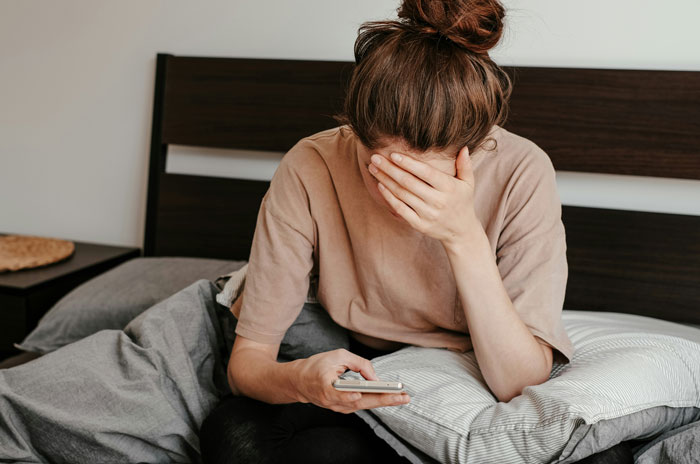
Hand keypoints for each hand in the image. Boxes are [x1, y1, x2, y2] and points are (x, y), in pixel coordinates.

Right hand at [294, 349, 410, 413]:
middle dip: (384, 400)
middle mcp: (332, 401)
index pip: (340, 393)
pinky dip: (376, 401)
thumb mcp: (337, 356)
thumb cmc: (317, 366)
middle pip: (361, 402)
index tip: (360, 394)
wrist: (299, 382)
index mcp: (325, 386)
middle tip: (403, 396)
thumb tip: (375, 377)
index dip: (350, 395)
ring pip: (364, 405)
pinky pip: (362, 405)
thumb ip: (358, 364)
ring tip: (402, 397)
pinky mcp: (343, 408)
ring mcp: (338, 407)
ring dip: (384, 402)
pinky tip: (390, 398)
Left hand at [368, 146, 480, 246]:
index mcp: (449, 188)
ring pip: (402, 194)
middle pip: (408, 182)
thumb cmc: (463, 201)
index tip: (393, 154)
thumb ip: (465, 165)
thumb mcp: (468, 183)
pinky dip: (388, 197)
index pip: (425, 172)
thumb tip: (464, 147)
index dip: (408, 163)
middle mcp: (438, 201)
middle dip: (389, 168)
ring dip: (385, 180)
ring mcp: (427, 214)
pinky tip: (380, 185)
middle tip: (375, 157)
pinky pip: (400, 209)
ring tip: (373, 168)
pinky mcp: (419, 224)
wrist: (461, 231)